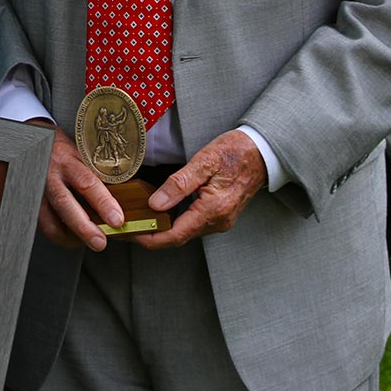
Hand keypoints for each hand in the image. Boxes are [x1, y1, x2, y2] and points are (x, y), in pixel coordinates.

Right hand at [31, 119, 122, 251]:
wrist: (38, 144)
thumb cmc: (67, 153)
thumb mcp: (83, 156)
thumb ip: (98, 176)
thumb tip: (124, 201)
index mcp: (69, 161)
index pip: (87, 182)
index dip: (103, 203)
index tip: (117, 219)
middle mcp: (52, 176)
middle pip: (65, 204)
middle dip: (84, 227)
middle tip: (100, 242)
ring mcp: (38, 190)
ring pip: (50, 220)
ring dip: (69, 237)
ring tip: (85, 243)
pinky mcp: (31, 202)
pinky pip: (43, 225)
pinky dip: (58, 235)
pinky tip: (70, 237)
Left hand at [131, 129, 266, 249]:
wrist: (262, 152)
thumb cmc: (235, 152)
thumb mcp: (205, 161)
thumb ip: (179, 184)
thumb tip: (155, 204)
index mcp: (214, 209)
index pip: (175, 235)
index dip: (149, 238)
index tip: (129, 233)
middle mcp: (218, 221)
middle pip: (178, 237)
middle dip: (151, 235)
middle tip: (127, 225)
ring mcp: (221, 221)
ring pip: (184, 232)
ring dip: (161, 229)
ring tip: (139, 218)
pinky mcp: (220, 217)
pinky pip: (192, 225)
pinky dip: (174, 222)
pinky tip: (160, 212)